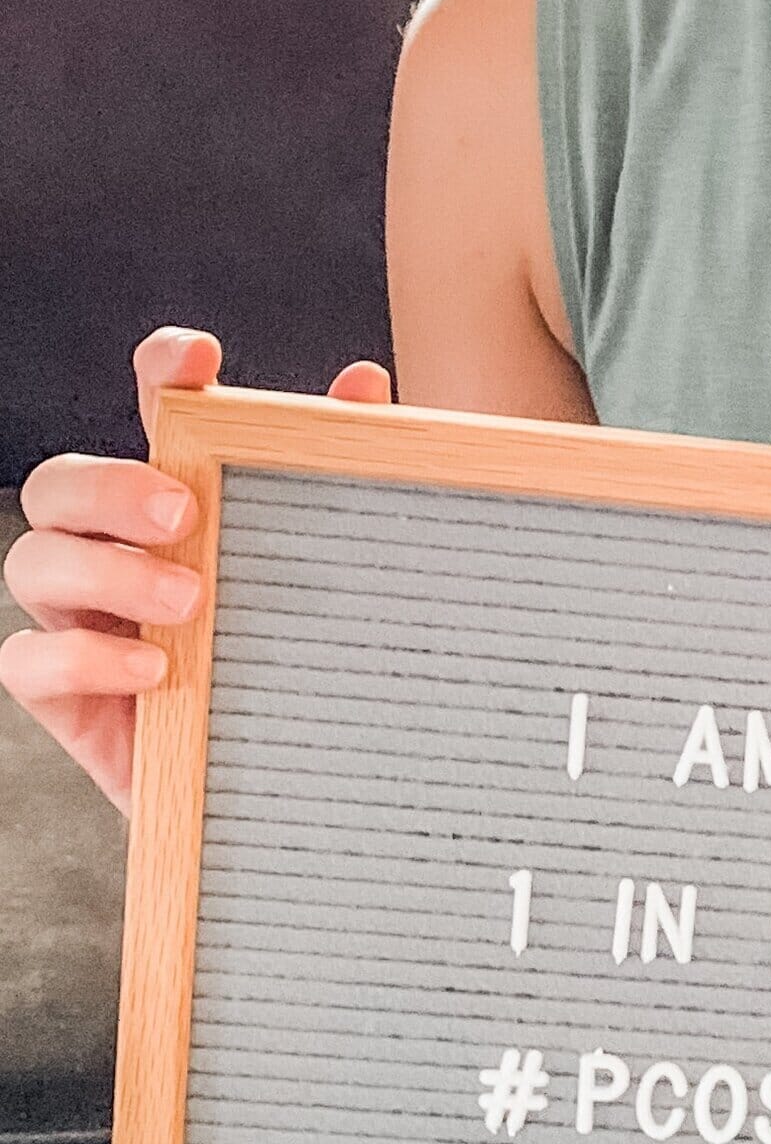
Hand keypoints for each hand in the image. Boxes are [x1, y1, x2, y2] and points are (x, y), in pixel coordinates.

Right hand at [1, 326, 392, 816]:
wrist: (288, 787)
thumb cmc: (297, 662)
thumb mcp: (333, 575)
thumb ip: (339, 483)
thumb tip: (364, 387)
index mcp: (177, 501)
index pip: (151, 414)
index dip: (160, 373)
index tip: (199, 356)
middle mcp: (114, 551)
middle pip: (58, 484)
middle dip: (108, 486)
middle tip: (184, 511)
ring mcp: (80, 621)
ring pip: (34, 563)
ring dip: (106, 572)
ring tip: (190, 600)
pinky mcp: (66, 697)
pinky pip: (28, 663)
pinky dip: (86, 660)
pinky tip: (155, 671)